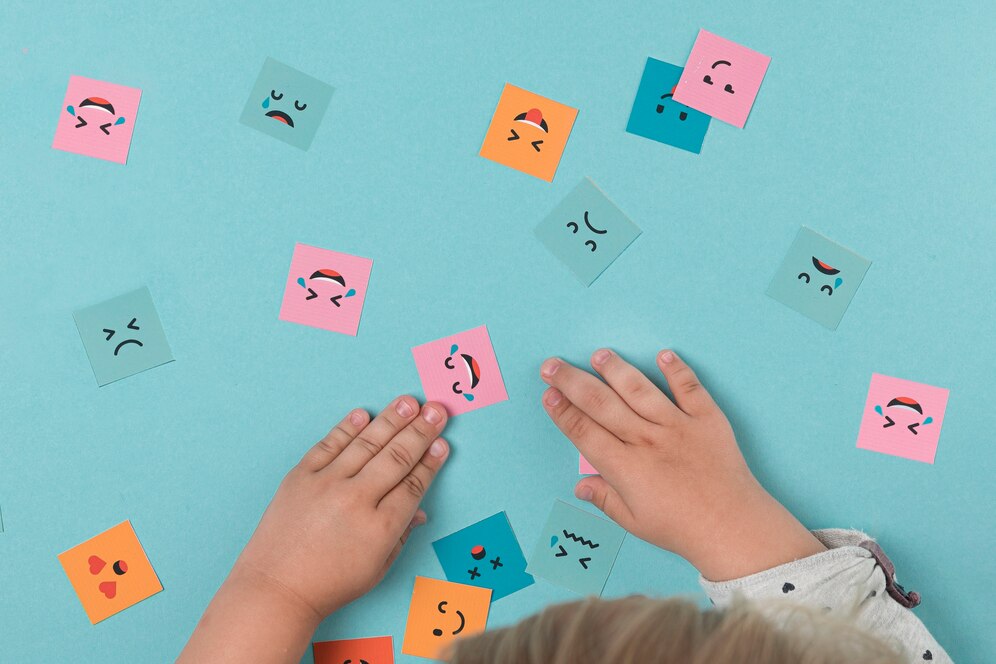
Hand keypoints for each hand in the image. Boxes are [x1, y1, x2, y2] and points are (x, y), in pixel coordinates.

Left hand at [180, 396, 449, 662]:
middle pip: (397, 457)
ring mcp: (326, 484)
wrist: (276, 588)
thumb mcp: (376, 569)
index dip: (431, 461)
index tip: (442, 443)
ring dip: (391, 420)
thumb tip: (419, 510)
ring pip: (367, 443)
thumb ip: (401, 536)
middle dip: (421, 431)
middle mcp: (356, 500)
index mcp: (380, 527)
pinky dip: (347, 428)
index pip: (414, 484)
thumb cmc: (328, 585)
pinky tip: (364, 414)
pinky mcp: (300, 476)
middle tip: (437, 410)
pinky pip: (329, 445)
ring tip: (409, 402)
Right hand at [540, 349, 823, 580]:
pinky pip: (689, 388)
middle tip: (552, 365)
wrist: (733, 528)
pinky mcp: (707, 419)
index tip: (548, 394)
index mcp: (626, 467)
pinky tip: (662, 355)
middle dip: (572, 382)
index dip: (562, 411)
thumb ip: (605, 499)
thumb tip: (580, 485)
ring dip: (616, 369)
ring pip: (639, 389)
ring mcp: (678, 426)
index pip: (584, 432)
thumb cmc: (682, 529)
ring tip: (600, 354)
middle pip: (601, 403)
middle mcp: (647, 441)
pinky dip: (676, 370)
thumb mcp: (635, 522)